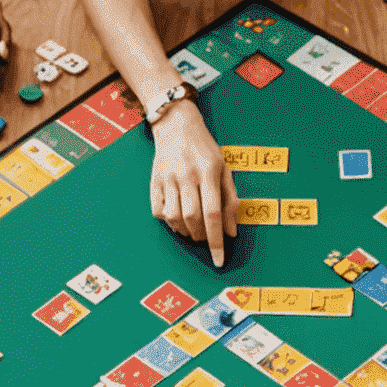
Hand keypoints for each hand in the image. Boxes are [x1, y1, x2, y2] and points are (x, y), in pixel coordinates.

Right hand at [150, 102, 236, 266]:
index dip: (216, 241)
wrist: (177, 125)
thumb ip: (230, 200)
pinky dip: (169, 221)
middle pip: (192, 218)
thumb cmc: (205, 149)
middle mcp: (187, 175)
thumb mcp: (225, 168)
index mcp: (209, 171)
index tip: (218, 261)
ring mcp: (168, 178)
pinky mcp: (154, 181)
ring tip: (193, 230)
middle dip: (201, 235)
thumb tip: (231, 231)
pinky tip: (178, 218)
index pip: (213, 213)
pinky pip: (158, 211)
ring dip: (185, 231)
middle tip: (206, 237)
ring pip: (174, 217)